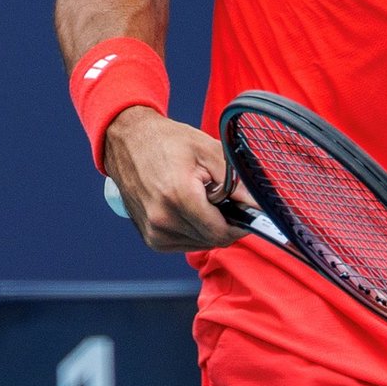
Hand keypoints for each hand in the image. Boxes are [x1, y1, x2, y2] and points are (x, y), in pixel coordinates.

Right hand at [102, 107, 249, 251]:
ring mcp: (153, 232)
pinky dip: (195, 231)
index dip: (239, 224)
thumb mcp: (207, 150)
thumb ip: (236, 181)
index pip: (220, 231)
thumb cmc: (167, 141)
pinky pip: (185, 244)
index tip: (246, 211)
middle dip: (226, 223)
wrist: (128, 141)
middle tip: (224, 198)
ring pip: (200, 244)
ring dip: (209, 227)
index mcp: (178, 196)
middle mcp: (162, 219)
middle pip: (212, 239)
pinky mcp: (150, 238)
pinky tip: (190, 208)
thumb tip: (258, 204)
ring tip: (202, 199)